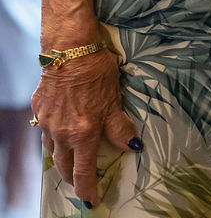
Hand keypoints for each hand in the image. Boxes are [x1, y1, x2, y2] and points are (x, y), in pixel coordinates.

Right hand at [31, 50, 141, 205]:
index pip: (83, 172)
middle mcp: (61, 133)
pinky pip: (44, 130)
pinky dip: (52, 136)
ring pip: (52, 149)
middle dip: (71, 178)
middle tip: (79, 182)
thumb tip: (132, 147)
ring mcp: (47, 122)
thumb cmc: (96, 72)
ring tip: (69, 159)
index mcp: (82, 133)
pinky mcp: (38, 109)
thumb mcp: (114, 99)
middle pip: (63, 166)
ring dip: (61, 158)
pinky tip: (59, 131)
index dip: (87, 188)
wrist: (69, 50)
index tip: (91, 199)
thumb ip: (120, 127)